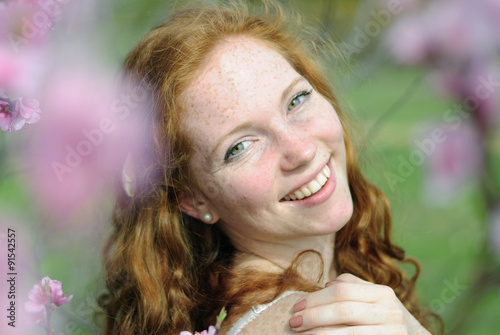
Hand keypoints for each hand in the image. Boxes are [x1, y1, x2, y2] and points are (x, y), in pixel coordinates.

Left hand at [288, 273, 430, 334]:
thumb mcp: (376, 300)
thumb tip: (327, 283)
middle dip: (314, 316)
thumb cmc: (386, 321)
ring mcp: (392, 334)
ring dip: (320, 333)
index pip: (342, 291)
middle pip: (343, 310)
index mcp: (383, 294)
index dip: (316, 298)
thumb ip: (353, 287)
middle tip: (293, 322)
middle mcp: (390, 313)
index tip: (297, 306)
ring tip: (302, 334)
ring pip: (348, 333)